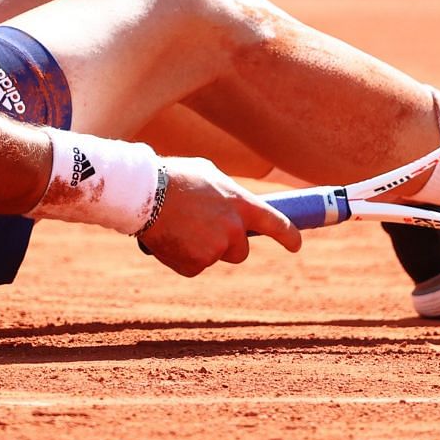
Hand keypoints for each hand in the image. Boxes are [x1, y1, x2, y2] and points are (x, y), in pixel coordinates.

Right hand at [139, 156, 301, 276]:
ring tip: (177, 225)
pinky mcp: (196, 264)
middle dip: (226, 245)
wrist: (144, 194)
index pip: (277, 224)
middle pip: (240, 251)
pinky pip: (193, 266)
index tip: (296, 245)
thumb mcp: (207, 174)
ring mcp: (216, 249)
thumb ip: (226, 192)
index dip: (289, 236)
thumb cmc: (173, 177)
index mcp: (241, 204)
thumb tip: (230, 203)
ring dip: (199, 248)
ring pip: (213, 257)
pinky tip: (169, 238)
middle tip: (201, 229)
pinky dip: (182, 257)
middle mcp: (234, 229)